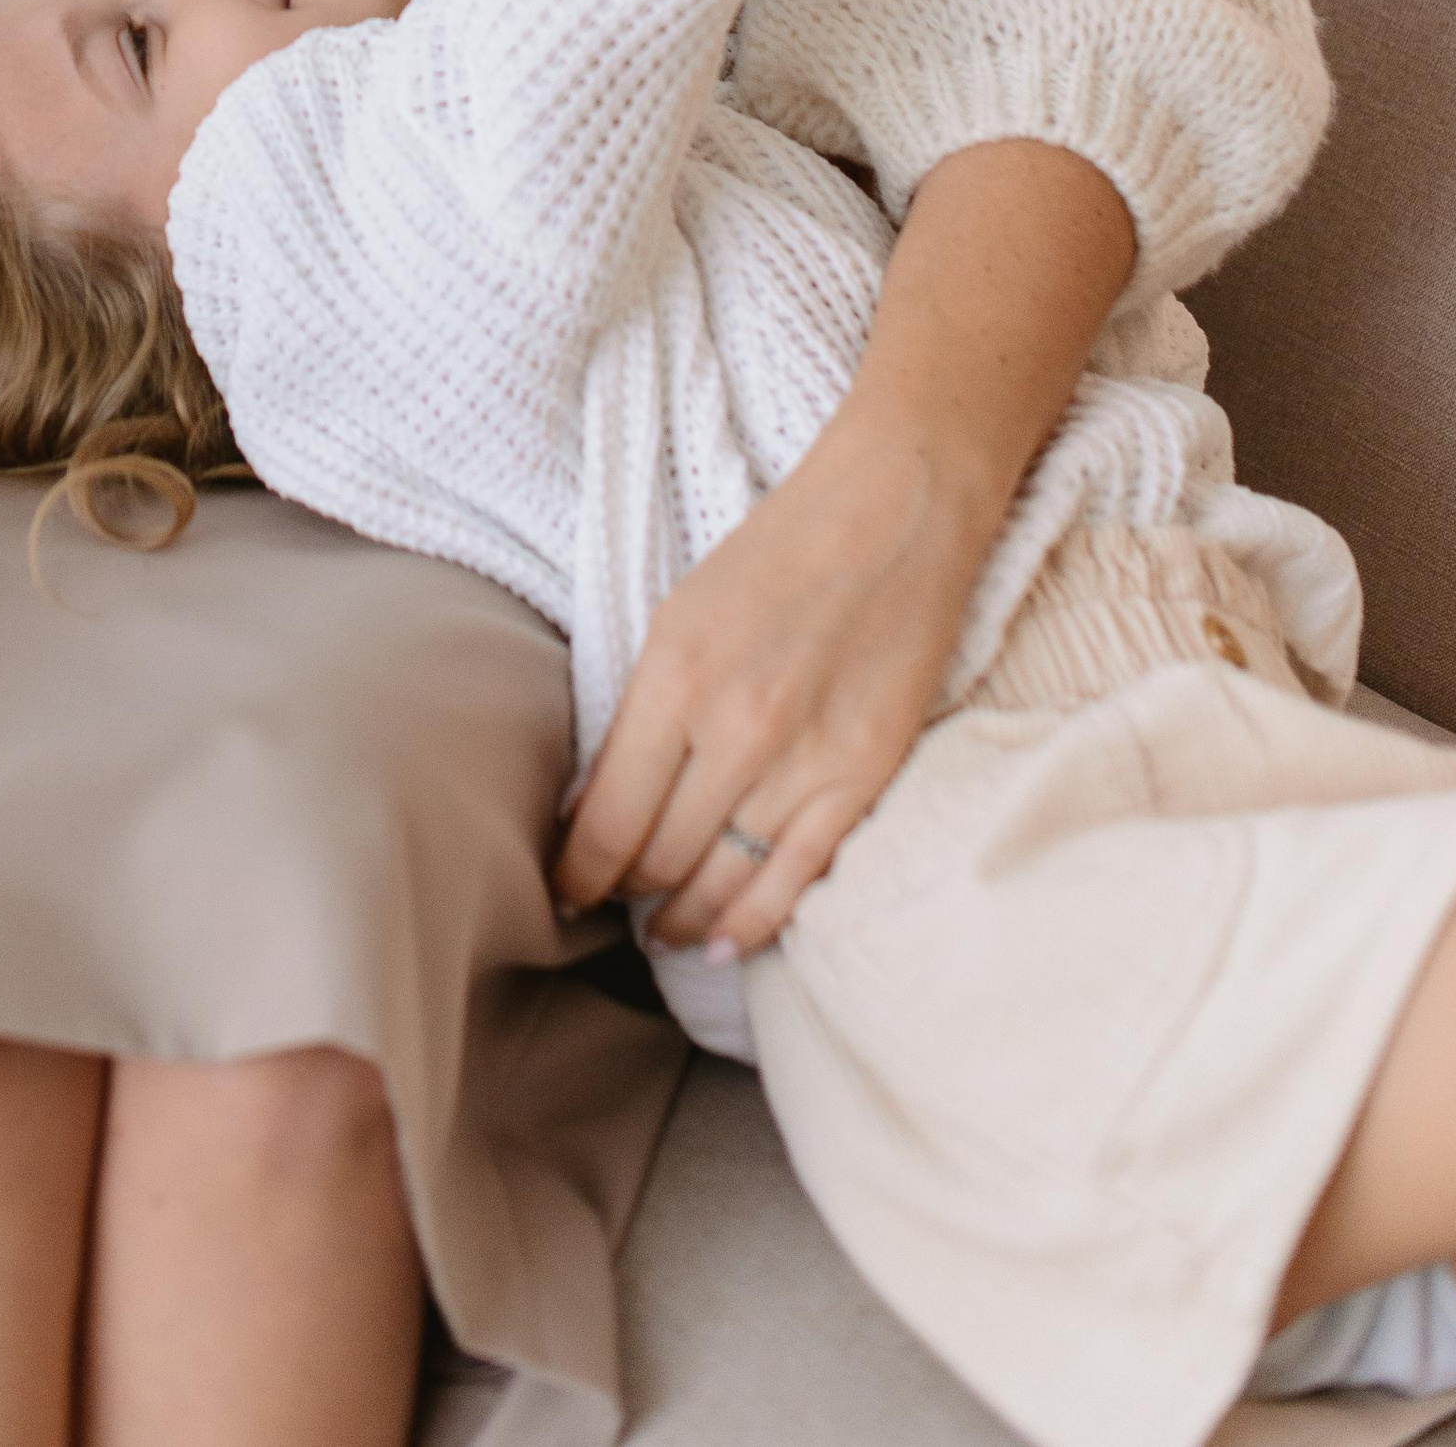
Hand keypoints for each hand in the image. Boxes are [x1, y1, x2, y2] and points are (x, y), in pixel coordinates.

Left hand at [554, 415, 986, 956]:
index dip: (577, 872)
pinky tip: (718, 943)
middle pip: (660, 858)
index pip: (608, 820)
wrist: (894, 512)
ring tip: (659, 933)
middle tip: (606, 906)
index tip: (561, 887)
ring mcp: (806, 761)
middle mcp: (736, 730)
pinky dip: (751, 923)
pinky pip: (796, 879)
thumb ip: (638, 714)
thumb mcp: (678, 617)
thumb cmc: (775, 552)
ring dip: (681, 919)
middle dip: (624, 892)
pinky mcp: (863, 778)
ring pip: (722, 882)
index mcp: (675, 679)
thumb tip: (592, 807)